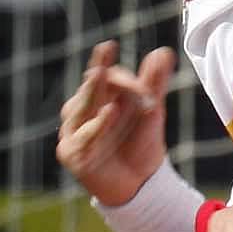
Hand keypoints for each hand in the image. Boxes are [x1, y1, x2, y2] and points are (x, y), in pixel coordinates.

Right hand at [56, 41, 176, 208]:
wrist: (138, 183)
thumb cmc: (140, 144)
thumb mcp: (150, 111)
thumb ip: (154, 83)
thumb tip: (163, 51)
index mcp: (98, 96)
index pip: (107, 77)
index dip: (124, 77)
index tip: (144, 83)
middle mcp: (81, 109)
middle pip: (90, 85)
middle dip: (99, 68)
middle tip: (106, 48)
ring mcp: (72, 130)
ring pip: (82, 107)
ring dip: (95, 93)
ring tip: (106, 77)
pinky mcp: (70, 151)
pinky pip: (82, 136)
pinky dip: (97, 125)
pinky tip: (110, 112)